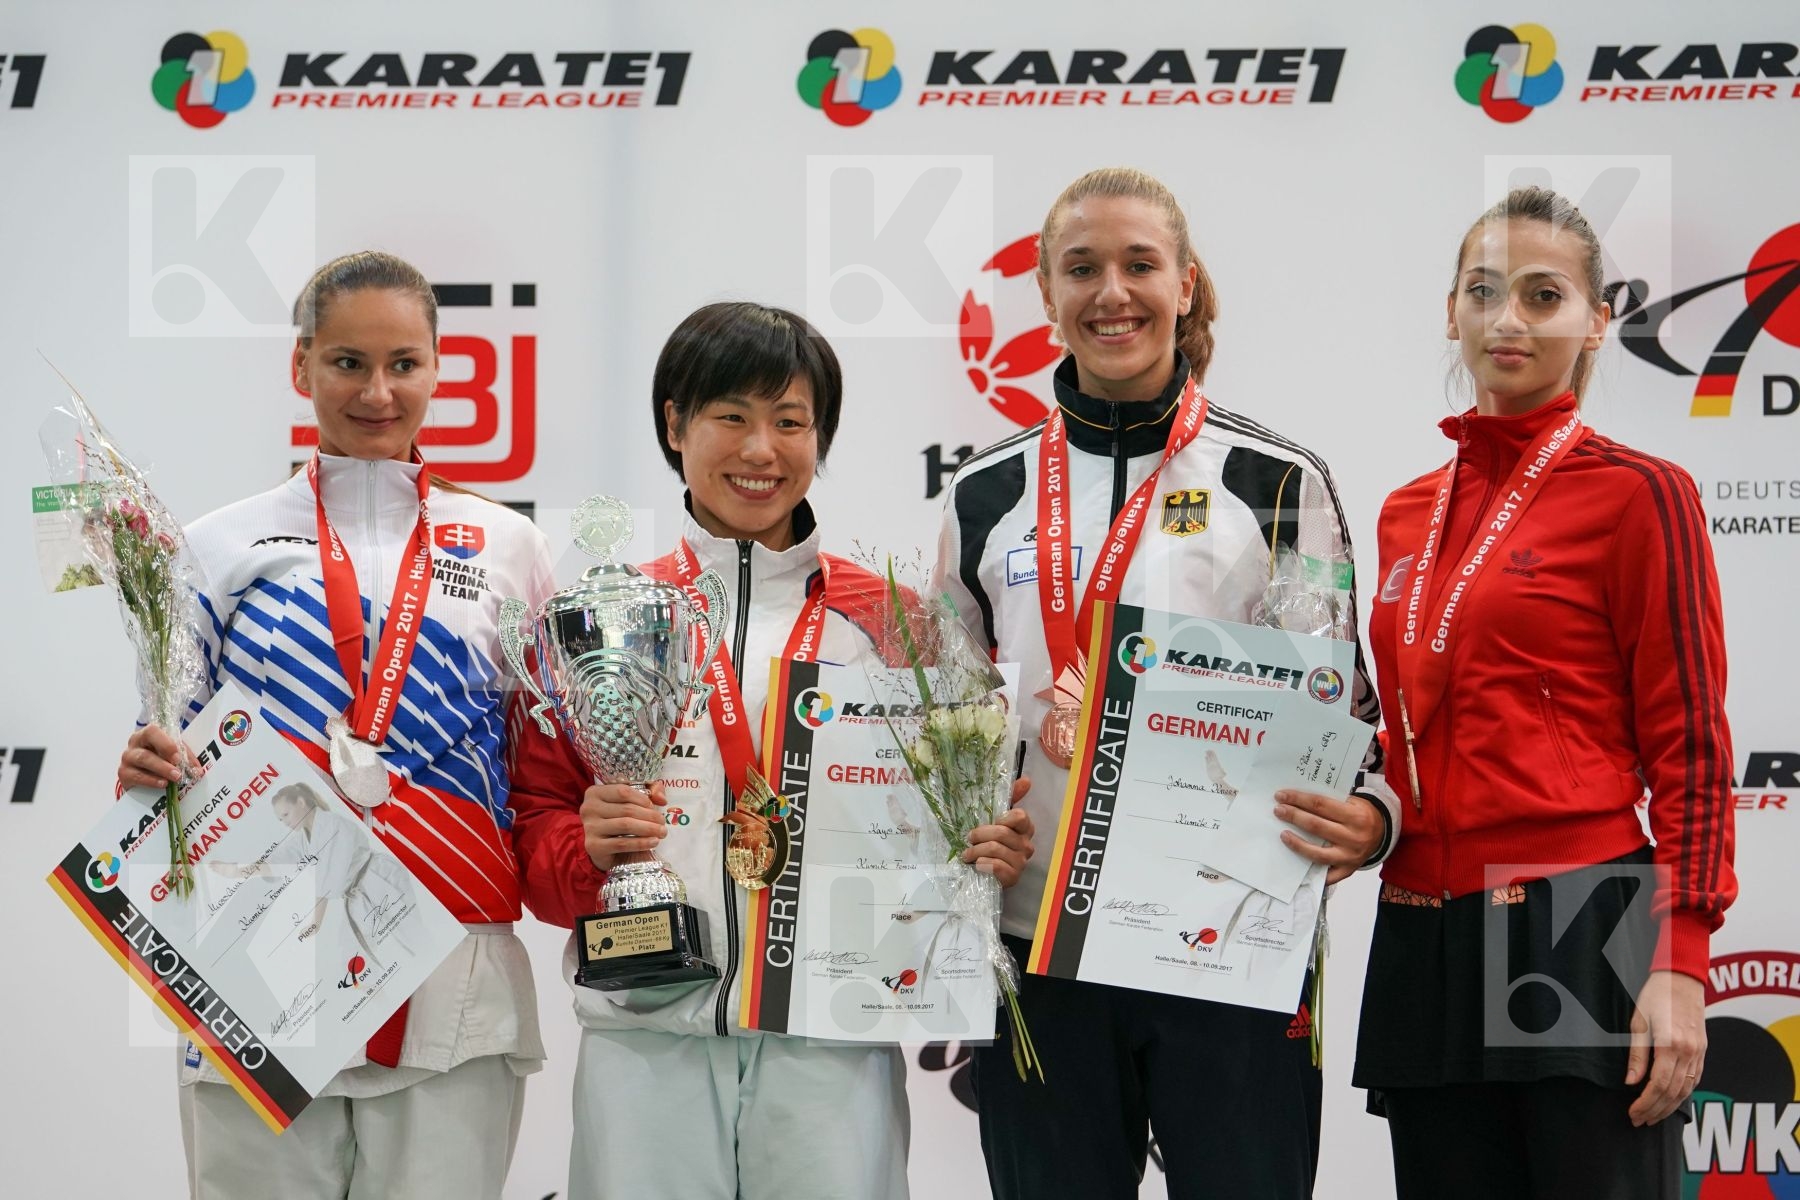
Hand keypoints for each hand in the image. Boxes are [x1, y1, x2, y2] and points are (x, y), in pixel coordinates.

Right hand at [118, 724, 188, 791]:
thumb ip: (183, 756)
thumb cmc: (160, 758)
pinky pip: (137, 776)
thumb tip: (197, 770)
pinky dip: (151, 781)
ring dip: (161, 770)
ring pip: (142, 761)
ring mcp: (127, 758)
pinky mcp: (124, 774)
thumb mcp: (172, 753)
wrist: (140, 775)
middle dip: (164, 760)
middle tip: (178, 770)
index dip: (166, 744)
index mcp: (147, 734)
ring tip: (175, 778)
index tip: (178, 757)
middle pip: (146, 749)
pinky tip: (162, 784)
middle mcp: (135, 744)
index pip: (153, 731)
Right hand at [582, 781, 668, 871]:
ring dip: (648, 829)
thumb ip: (650, 791)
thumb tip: (661, 799)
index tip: (656, 806)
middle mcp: (589, 808)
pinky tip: (653, 842)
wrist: (604, 849)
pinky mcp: (593, 846)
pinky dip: (641, 843)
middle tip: (663, 822)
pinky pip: (622, 843)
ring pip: (625, 825)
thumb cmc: (619, 819)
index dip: (643, 798)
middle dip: (650, 816)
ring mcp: (590, 828)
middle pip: (626, 809)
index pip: (623, 791)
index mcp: (595, 793)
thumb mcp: (633, 800)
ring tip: (662, 832)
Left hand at [962, 776, 1034, 888]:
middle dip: (979, 834)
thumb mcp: (995, 819)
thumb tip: (1027, 779)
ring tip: (967, 854)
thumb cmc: (989, 842)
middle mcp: (1026, 845)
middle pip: (1002, 832)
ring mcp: (1021, 863)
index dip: (1003, 817)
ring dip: (975, 850)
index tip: (993, 821)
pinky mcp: (1013, 878)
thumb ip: (1011, 798)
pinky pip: (996, 866)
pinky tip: (977, 865)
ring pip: (995, 848)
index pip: (1020, 816)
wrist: (983, 873)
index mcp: (1024, 829)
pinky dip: (983, 864)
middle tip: (969, 838)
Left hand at [1272, 789, 1383, 884]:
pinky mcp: (1348, 870)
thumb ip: (1330, 802)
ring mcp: (1351, 857)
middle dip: (1293, 816)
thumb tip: (1298, 799)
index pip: (1320, 804)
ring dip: (1296, 843)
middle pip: (1316, 826)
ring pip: (1317, 853)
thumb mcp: (1353, 802)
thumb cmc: (1362, 814)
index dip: (1298, 799)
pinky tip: (1296, 862)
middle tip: (1278, 810)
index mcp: (1356, 816)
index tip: (1281, 795)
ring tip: (1283, 834)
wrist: (1384, 832)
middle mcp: (1354, 837)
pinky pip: (1326, 874)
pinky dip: (1311, 870)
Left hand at [1626, 970, 1706, 1125]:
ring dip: (1670, 1107)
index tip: (1633, 1113)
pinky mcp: (1703, 1050)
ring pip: (1686, 1090)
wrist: (1682, 979)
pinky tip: (1672, 1101)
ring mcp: (1699, 1052)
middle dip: (1656, 1111)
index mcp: (1671, 1045)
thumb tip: (1630, 1082)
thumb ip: (1637, 1055)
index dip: (1645, 1103)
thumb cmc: (1656, 996)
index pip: (1658, 1086)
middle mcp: (1689, 1052)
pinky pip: (1695, 1079)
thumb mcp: (1638, 1022)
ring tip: (1653, 1117)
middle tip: (1639, 1121)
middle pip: (1673, 1093)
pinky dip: (1683, 1094)